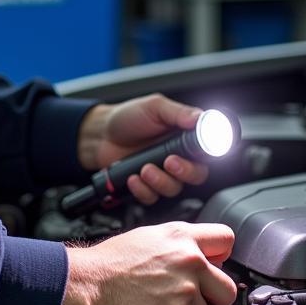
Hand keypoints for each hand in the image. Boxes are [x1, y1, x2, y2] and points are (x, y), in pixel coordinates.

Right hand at [47, 221, 237, 304]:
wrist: (85, 289)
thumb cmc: (108, 265)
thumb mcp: (147, 238)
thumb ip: (180, 244)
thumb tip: (201, 254)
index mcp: (182, 238)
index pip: (226, 240)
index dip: (221, 257)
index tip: (214, 267)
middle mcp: (189, 263)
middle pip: (227, 289)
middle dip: (212, 297)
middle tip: (187, 299)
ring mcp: (185, 294)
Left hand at [76, 94, 209, 204]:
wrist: (99, 134)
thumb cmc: (128, 117)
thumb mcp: (155, 107)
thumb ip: (179, 113)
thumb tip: (200, 118)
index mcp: (184, 137)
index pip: (206, 152)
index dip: (205, 156)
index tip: (195, 154)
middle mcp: (177, 156)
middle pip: (196, 175)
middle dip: (185, 172)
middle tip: (170, 162)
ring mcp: (162, 173)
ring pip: (174, 188)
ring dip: (160, 181)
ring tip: (144, 168)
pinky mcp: (147, 186)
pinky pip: (152, 197)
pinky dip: (142, 189)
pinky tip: (132, 177)